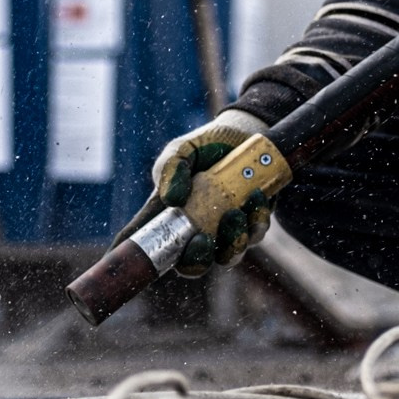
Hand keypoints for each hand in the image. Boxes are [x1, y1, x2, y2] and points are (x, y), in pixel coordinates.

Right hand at [150, 109, 271, 274]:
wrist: (243, 133)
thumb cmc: (205, 144)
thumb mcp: (182, 150)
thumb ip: (172, 168)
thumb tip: (172, 199)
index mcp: (170, 216)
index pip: (151, 243)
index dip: (141, 261)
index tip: (143, 263)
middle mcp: (196, 230)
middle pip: (192, 264)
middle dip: (198, 259)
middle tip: (204, 238)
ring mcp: (225, 230)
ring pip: (228, 256)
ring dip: (233, 238)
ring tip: (236, 211)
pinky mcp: (251, 223)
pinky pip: (255, 235)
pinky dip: (256, 220)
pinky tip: (257, 197)